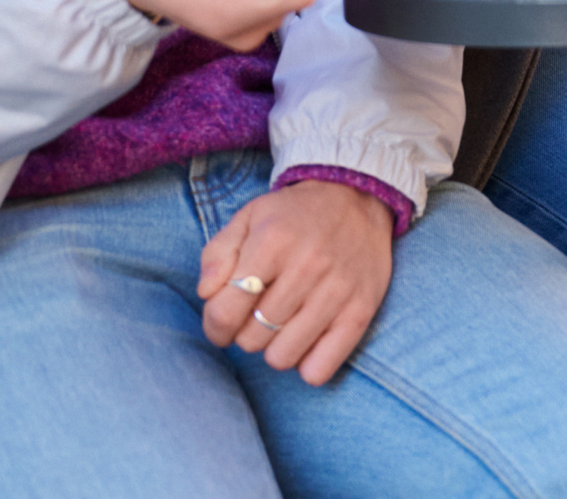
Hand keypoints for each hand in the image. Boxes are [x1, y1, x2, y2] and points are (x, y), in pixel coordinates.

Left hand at [197, 179, 395, 383]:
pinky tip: (306, 339)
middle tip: (256, 314)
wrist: (357, 198)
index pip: (225, 312)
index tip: (221, 321)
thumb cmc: (294, 215)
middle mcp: (306, 267)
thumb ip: (217, 254)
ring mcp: (336, 292)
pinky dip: (306, 364)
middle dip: (245, 332)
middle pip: (252, 338)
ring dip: (274, 348)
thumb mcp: (248, 217)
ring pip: (282, 357)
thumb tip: (206, 295)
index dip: (214, 326)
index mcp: (272, 241)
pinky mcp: (360, 312)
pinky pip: (320, 369)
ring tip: (281, 324)